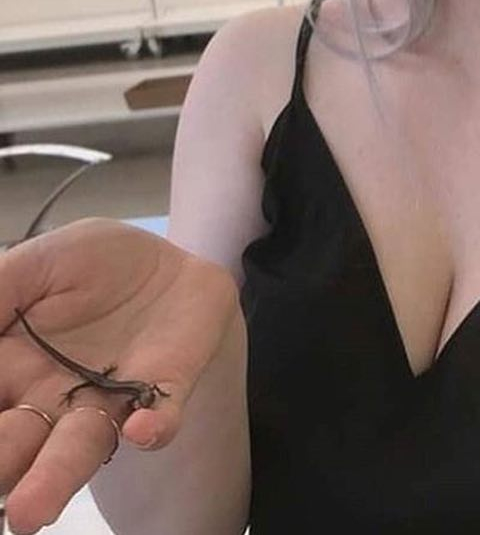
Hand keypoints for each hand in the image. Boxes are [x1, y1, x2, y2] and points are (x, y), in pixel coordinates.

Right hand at [0, 218, 238, 533]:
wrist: (168, 264)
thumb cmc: (93, 266)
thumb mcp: (40, 264)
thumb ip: (1, 286)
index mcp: (10, 369)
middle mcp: (53, 399)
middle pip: (16, 444)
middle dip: (0, 465)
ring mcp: (109, 401)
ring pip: (79, 450)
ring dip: (55, 479)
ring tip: (29, 513)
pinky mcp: (164, 391)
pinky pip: (160, 418)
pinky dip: (153, 428)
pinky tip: (141, 428)